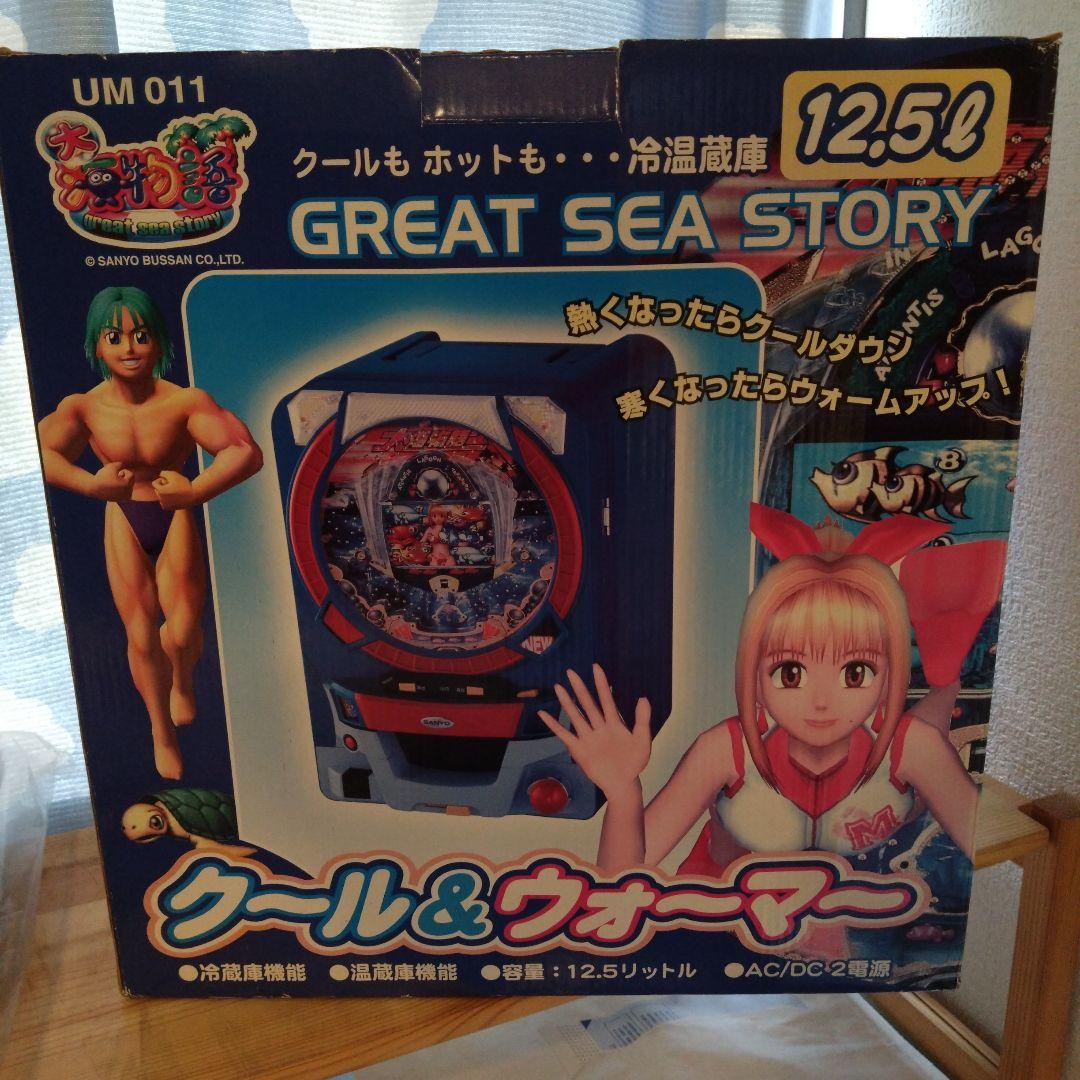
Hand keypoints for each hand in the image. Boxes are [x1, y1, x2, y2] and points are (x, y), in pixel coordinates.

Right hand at [92, 461, 133, 500]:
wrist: (93, 488)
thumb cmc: (103, 476)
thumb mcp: (112, 466)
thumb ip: (121, 464)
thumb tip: (124, 466)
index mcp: (127, 484)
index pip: (131, 475)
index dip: (125, 471)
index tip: (117, 471)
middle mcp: (127, 493)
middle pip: (131, 482)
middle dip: (125, 477)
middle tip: (117, 475)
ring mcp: (122, 498)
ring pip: (128, 488)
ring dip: (123, 483)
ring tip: (115, 481)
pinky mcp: (118, 500)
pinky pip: (123, 493)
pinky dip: (120, 489)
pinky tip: (113, 487)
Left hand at [152, 471, 195, 508]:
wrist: (194, 495)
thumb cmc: (184, 483)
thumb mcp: (173, 474)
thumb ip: (163, 472)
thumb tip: (159, 475)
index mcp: (161, 490)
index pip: (155, 483)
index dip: (162, 480)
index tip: (170, 480)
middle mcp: (161, 499)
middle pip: (157, 490)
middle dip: (163, 487)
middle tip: (173, 485)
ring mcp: (164, 504)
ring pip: (161, 496)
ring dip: (165, 493)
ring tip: (175, 491)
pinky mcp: (168, 508)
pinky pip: (164, 502)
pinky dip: (167, 499)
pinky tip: (175, 497)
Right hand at [539, 664, 651, 799]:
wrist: (623, 783)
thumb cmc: (634, 762)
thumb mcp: (642, 740)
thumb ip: (642, 720)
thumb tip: (643, 698)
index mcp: (614, 723)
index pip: (606, 699)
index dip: (601, 684)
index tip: (595, 667)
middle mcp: (599, 727)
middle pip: (587, 704)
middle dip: (580, 688)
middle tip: (570, 671)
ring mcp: (587, 737)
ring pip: (575, 716)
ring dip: (567, 702)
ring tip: (558, 687)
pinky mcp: (578, 749)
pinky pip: (563, 735)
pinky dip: (553, 725)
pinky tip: (543, 714)